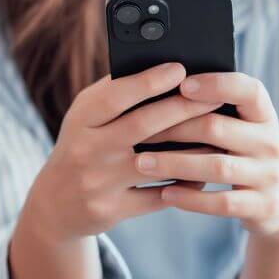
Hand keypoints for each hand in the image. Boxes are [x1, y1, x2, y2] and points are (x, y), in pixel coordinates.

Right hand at [21, 62, 222, 245]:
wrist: (55, 202)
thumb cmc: (84, 143)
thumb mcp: (87, 115)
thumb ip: (117, 93)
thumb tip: (165, 70)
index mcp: (82, 118)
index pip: (116, 95)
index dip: (149, 81)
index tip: (181, 69)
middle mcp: (88, 149)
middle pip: (143, 125)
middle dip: (184, 108)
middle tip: (217, 95)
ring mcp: (99, 182)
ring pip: (157, 163)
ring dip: (194, 149)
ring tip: (222, 133)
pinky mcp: (112, 210)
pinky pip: (159, 197)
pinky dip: (186, 183)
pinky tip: (206, 170)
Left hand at [135, 71, 278, 240]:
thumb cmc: (243, 151)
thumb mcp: (241, 126)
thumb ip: (214, 108)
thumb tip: (162, 86)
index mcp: (264, 114)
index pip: (248, 90)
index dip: (216, 84)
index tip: (182, 84)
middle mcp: (271, 142)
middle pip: (218, 128)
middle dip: (175, 127)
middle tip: (137, 128)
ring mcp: (269, 176)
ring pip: (216, 166)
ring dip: (175, 163)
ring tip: (141, 162)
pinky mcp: (263, 206)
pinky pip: (222, 203)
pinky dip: (191, 198)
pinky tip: (165, 194)